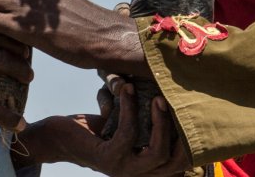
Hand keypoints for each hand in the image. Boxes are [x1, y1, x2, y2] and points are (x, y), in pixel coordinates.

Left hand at [10, 78, 190, 175]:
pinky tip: (126, 89)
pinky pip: (127, 135)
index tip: (198, 110)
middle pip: (175, 160)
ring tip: (158, 97)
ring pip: (156, 152)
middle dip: (183, 132)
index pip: (180, 159)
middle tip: (176, 100)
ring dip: (160, 122)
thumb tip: (171, 85)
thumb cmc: (93, 127)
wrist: (56, 136)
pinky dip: (130, 109)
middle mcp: (137, 171)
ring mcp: (122, 168)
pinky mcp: (106, 159)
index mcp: (146, 162)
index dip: (194, 140)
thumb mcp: (125, 120)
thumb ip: (146, 114)